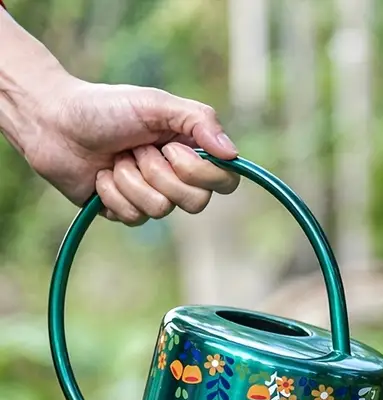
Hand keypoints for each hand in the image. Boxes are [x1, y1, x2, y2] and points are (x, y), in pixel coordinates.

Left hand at [24, 76, 240, 225]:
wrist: (53, 121)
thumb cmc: (106, 107)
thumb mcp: (158, 104)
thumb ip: (200, 120)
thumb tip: (233, 153)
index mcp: (192, 153)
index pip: (225, 182)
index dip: (203, 173)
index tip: (174, 149)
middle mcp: (177, 179)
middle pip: (196, 203)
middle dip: (160, 174)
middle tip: (138, 150)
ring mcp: (152, 198)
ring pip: (161, 210)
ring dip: (132, 179)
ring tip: (116, 158)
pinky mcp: (127, 212)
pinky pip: (134, 217)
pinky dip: (113, 191)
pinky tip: (102, 175)